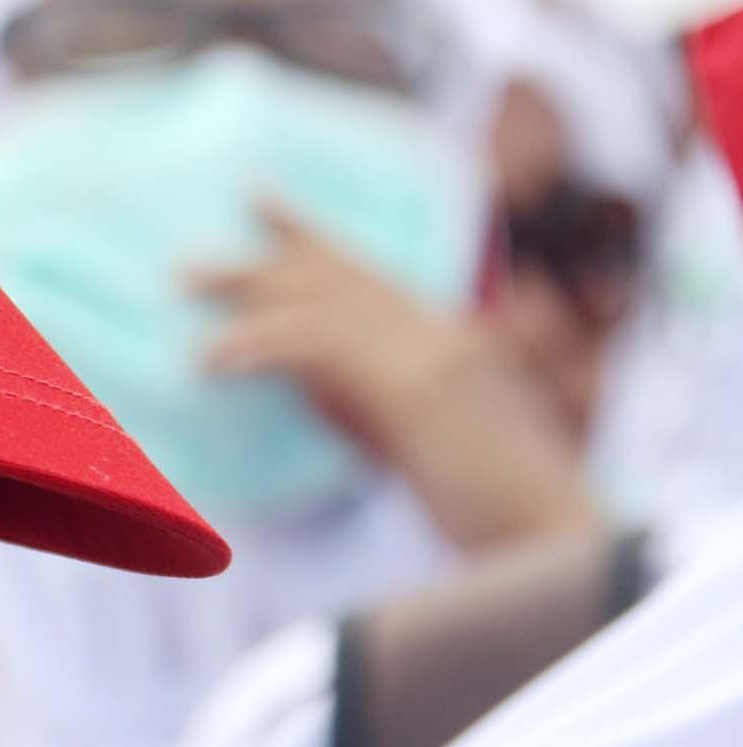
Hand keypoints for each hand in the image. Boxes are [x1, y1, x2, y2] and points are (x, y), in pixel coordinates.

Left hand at [188, 202, 601, 552]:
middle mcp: (443, 332)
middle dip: (261, 260)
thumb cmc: (496, 513)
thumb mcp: (416, 445)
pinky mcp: (419, 386)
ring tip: (186, 299)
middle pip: (338, 274)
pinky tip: (213, 360)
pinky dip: (259, 344)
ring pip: (324, 299)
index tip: (258, 199)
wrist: (561, 547)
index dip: (309, 237)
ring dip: (247, 294)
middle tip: (188, 263)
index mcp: (449, 340)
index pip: (368, 271)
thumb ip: (361, 402)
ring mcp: (435, 352)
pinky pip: (320, 344)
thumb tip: (297, 377)